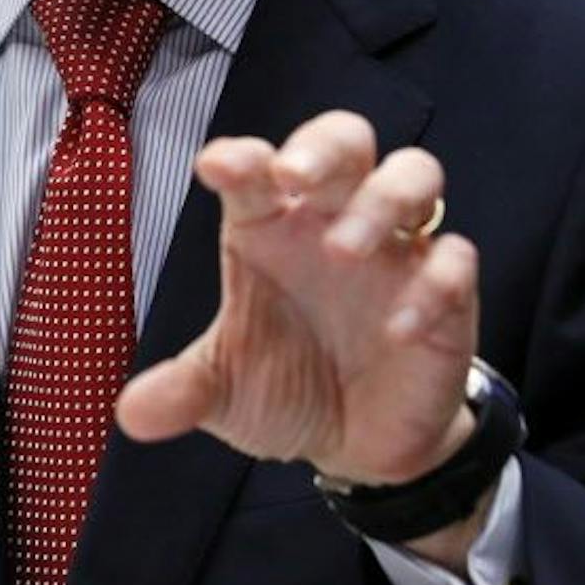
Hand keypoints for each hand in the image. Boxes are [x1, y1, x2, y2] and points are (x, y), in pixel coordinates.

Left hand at [115, 111, 476, 490]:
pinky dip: (432, 283)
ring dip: (382, 200)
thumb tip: (131, 415)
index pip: (255, 168)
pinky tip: (397, 326)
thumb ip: (184, 391)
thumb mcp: (227, 392)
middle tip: (294, 178)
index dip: (240, 158)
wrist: (358, 444)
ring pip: (414, 175)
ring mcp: (396, 250)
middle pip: (344, 140)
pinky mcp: (447, 291)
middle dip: (321, 147)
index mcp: (270, 225)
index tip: (216, 167)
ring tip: (345, 249)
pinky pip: (454, 260)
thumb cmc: (288, 386)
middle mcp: (332, 221)